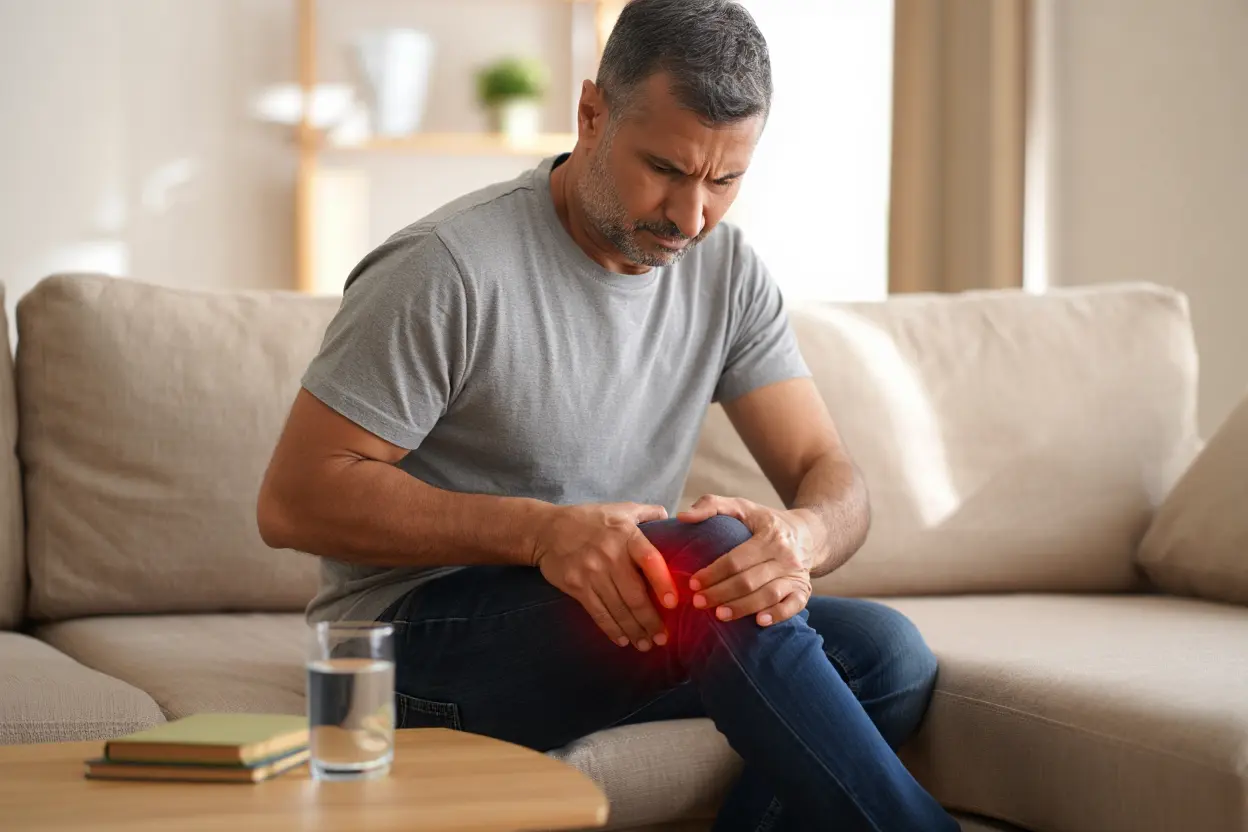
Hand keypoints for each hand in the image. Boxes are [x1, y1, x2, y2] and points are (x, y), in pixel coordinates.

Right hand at [532, 502, 678, 650]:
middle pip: (634, 594)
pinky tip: (622, 640)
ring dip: (634, 630)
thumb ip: (646, 512)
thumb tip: (670, 515)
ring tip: (646, 644)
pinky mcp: (576, 586)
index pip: (650, 560)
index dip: (663, 583)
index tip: (673, 604)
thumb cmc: (588, 519)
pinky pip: (598, 612)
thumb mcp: (618, 509)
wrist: (546, 529)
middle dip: (650, 620)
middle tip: (662, 638)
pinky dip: (611, 629)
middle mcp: (610, 555)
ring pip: (618, 608)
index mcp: (626, 535)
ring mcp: (591, 572)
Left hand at [677, 495, 815, 626]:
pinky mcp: (804, 591)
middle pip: (750, 580)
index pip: (737, 559)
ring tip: (719, 615)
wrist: (808, 534)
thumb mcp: (741, 506)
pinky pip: (793, 606)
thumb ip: (711, 505)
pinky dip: (777, 615)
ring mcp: (796, 575)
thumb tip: (683, 516)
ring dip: (743, 607)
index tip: (693, 583)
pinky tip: (758, 622)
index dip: (713, 573)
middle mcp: (786, 556)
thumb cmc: (765, 522)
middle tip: (698, 602)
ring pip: (768, 595)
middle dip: (721, 593)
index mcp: (769, 535)